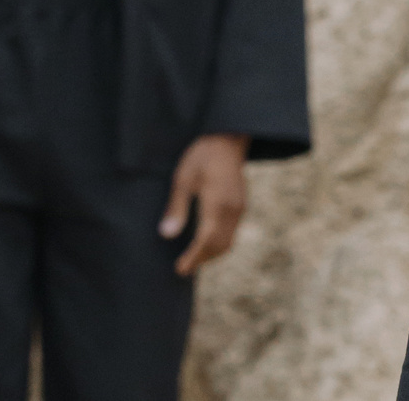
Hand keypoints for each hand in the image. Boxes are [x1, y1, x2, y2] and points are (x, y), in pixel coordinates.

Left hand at [160, 133, 249, 275]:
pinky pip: (231, 232)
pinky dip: (218, 243)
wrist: (228, 138)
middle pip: (219, 246)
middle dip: (202, 259)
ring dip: (211, 254)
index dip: (193, 257)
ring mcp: (239, 208)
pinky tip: (205, 242)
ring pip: (228, 241)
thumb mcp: (182, 178)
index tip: (180, 269)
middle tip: (183, 268)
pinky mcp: (241, 205)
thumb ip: (176, 208)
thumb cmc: (202, 156)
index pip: (206, 240)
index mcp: (217, 203)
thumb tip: (167, 235)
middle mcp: (232, 209)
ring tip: (192, 259)